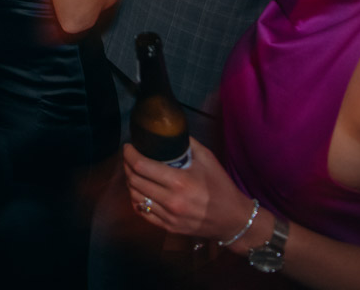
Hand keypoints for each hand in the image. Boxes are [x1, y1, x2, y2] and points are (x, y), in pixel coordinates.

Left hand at [122, 140, 256, 242]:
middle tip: (128, 157)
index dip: (129, 154)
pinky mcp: (169, 227)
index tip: (128, 147)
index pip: (141, 166)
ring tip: (133, 172)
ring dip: (129, 182)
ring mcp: (169, 216)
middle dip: (126, 165)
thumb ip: (187, 143)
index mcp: (179, 181)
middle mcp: (171, 200)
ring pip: (135, 197)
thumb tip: (169, 131)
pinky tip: (139, 191)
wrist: (233, 219)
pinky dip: (136, 200)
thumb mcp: (208, 159)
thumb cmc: (221, 187)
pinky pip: (143, 212)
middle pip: (134, 181)